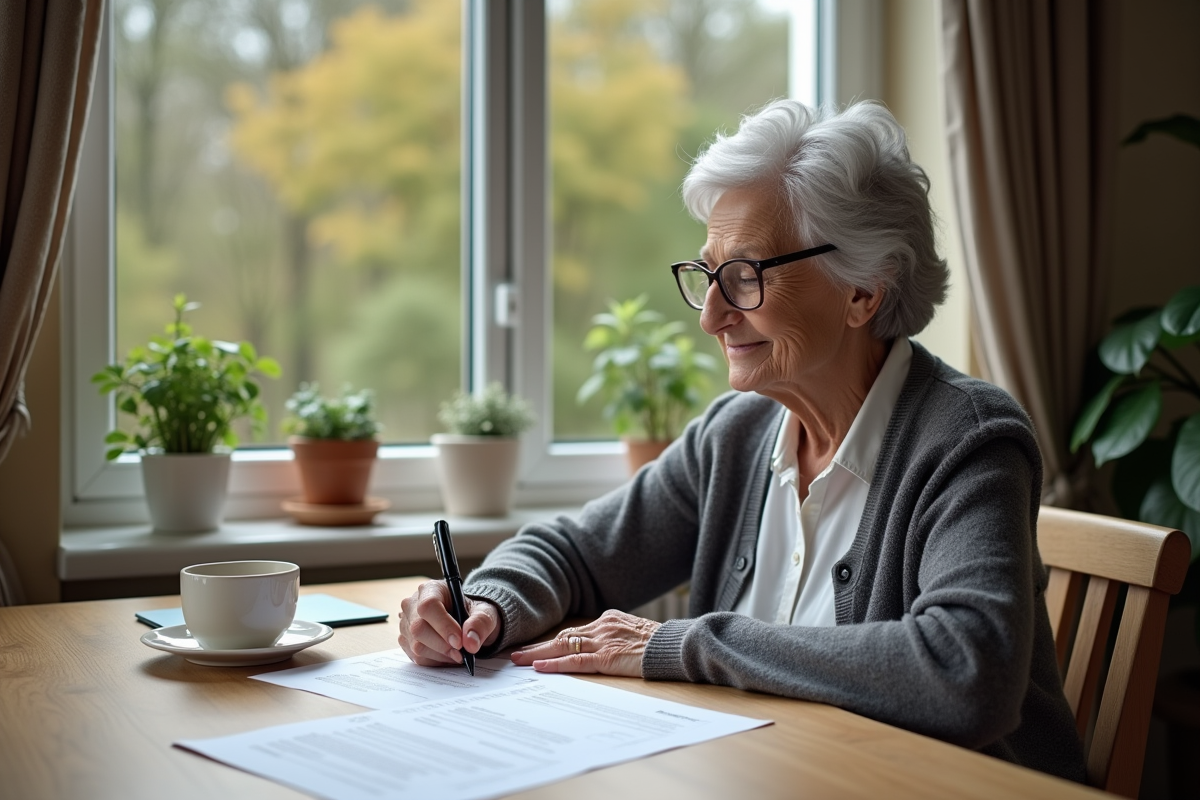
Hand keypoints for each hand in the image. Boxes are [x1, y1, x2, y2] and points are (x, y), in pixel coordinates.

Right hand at [397, 580, 500, 666]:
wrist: (467, 621)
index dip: (443, 626)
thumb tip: (470, 642)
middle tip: (462, 653)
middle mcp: (413, 604)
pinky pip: (416, 657)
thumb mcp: (485, 612)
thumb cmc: (473, 612)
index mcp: (431, 589)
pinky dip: (435, 661)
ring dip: (440, 655)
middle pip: (419, 629)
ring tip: (457, 654)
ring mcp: (406, 623)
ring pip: (416, 646)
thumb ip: (480, 623)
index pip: (428, 606)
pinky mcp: (406, 640)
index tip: (459, 642)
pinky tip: (448, 655)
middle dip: (443, 645)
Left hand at [510, 609, 660, 677]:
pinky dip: (555, 664)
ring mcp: (603, 641)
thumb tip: (607, 649)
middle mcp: (602, 627)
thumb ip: (618, 638)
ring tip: (517, 661)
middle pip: (562, 637)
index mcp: (608, 620)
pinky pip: (575, 661)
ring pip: (562, 647)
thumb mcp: (635, 634)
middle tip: (514, 653)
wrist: (677, 645)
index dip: (553, 641)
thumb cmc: (661, 644)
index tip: (536, 648)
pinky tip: (539, 667)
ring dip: (537, 654)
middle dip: (537, 646)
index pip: (574, 632)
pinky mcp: (607, 657)